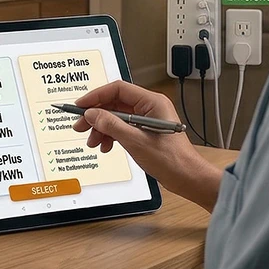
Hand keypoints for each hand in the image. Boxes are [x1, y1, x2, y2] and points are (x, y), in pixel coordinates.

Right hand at [72, 81, 221, 209]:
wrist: (187, 178)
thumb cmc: (173, 160)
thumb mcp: (136, 141)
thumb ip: (112, 126)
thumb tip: (92, 114)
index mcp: (152, 102)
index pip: (118, 90)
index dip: (96, 96)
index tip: (81, 105)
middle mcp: (149, 108)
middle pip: (114, 104)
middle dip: (96, 116)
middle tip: (80, 126)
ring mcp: (146, 120)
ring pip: (115, 117)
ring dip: (101, 129)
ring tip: (93, 141)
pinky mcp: (144, 132)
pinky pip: (121, 128)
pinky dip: (110, 136)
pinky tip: (106, 146)